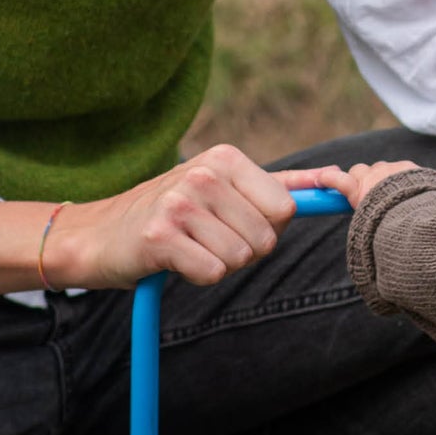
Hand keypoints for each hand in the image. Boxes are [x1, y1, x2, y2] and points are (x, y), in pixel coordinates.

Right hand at [45, 144, 306, 289]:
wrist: (99, 235)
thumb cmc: (172, 215)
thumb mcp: (225, 188)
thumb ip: (281, 185)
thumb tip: (336, 179)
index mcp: (226, 157)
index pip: (286, 210)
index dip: (267, 229)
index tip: (234, 222)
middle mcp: (204, 173)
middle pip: (267, 239)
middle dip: (244, 250)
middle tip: (206, 238)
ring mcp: (180, 202)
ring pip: (242, 259)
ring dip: (220, 264)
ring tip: (190, 246)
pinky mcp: (160, 235)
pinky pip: (213, 274)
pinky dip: (198, 276)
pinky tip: (175, 259)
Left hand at [275, 158, 435, 207]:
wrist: (417, 217)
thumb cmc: (434, 207)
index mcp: (411, 172)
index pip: (399, 170)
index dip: (395, 180)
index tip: (395, 188)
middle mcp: (391, 170)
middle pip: (378, 171)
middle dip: (376, 182)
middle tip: (377, 200)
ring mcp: (372, 179)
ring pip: (360, 174)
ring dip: (357, 182)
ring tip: (357, 195)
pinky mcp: (356, 189)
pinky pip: (338, 180)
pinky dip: (328, 179)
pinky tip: (320, 180)